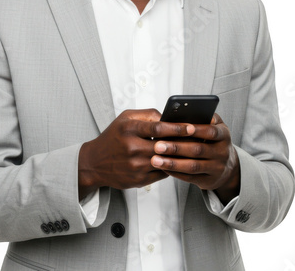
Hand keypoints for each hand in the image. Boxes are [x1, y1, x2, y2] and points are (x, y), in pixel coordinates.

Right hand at [78, 109, 195, 198]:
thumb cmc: (113, 137)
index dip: (176, 127)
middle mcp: (131, 148)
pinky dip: (171, 167)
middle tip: (199, 139)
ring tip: (194, 151)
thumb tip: (167, 116)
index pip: (157, 127)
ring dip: (180, 157)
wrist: (95, 162)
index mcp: (129, 129)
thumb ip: (146, 115)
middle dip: (183, 142)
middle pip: (164, 146)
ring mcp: (135, 166)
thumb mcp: (125, 118)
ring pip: (166, 161)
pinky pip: (162, 173)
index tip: (191, 126)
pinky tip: (179, 162)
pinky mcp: (138, 180)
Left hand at [150, 113, 239, 203]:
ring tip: (155, 159)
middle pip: (198, 150)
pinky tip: (163, 167)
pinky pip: (190, 177)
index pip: (212, 132)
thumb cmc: (214, 140)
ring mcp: (216, 168)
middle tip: (157, 145)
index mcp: (223, 135)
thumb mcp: (216, 127)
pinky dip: (175, 172)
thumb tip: (185, 112)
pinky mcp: (208, 181)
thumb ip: (204, 118)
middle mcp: (222, 152)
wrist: (227, 167)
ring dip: (172, 163)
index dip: (199, 130)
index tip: (184, 128)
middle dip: (176, 148)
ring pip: (192, 166)